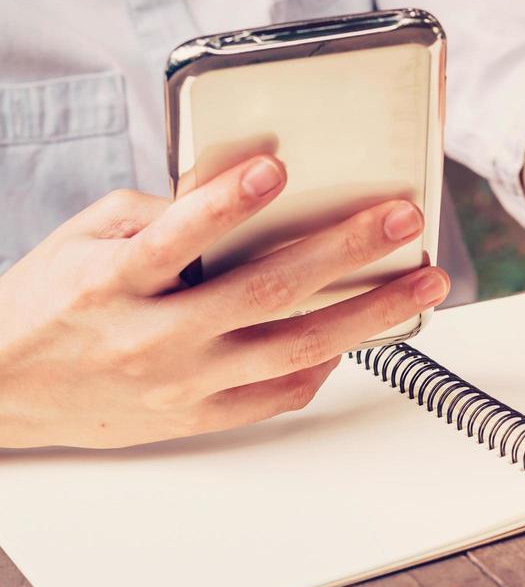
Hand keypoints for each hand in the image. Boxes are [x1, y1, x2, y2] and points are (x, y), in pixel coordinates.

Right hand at [0, 139, 448, 448]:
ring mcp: (182, 385)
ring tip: (420, 282)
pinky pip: (280, 393)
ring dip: (369, 314)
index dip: (225, 203)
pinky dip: (326, 362)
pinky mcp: (199, 418)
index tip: (275, 168)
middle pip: (265, 294)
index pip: (175, 238)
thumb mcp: (86, 237)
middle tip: (401, 220)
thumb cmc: (52, 302)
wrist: (3, 390)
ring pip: (294, 349)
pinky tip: (363, 332)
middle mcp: (153, 338)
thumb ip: (158, 210)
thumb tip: (236, 188)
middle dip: (344, 252)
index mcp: (113, 283)